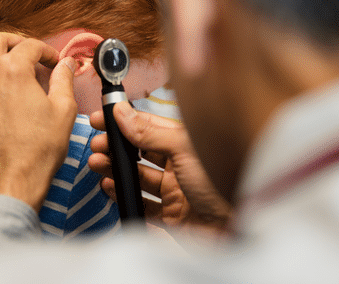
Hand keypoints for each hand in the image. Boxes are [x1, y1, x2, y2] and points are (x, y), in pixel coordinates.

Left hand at [0, 32, 77, 210]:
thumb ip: (64, 80)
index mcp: (12, 70)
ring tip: (10, 73)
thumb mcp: (63, 110)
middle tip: (28, 55)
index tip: (53, 63)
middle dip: (14, 42)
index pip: (29, 46)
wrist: (9, 181)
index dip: (46, 51)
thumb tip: (67, 64)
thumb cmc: (39, 148)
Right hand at [89, 102, 231, 236]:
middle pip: (141, 152)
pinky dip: (124, 196)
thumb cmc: (223, 182)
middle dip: (116, 147)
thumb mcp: (184, 148)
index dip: (124, 121)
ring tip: (97, 165)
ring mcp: (176, 192)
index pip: (149, 126)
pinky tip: (111, 188)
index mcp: (188, 143)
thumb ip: (149, 131)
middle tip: (97, 145)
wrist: (241, 229)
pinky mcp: (172, 218)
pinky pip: (142, 205)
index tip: (102, 118)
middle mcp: (181, 166)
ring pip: (138, 178)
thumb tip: (122, 111)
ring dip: (115, 170)